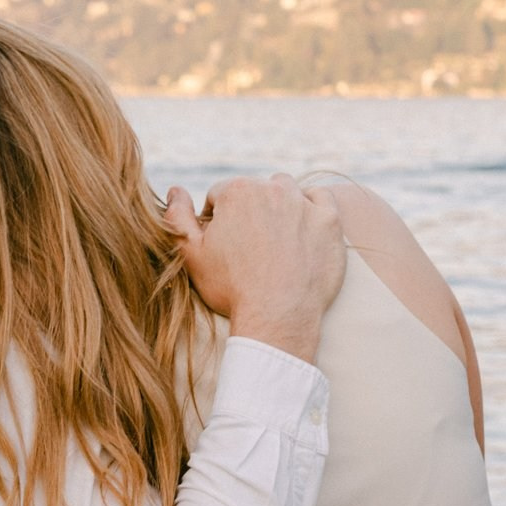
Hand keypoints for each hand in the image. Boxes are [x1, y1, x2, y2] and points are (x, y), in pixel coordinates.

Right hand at [164, 175, 345, 362]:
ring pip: (287, 192)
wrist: (278, 316)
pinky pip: (320, 200)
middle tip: (250, 247)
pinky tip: (302, 230)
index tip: (223, 244)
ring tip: (275, 239)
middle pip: (254, 191)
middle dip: (249, 212)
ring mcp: (304, 203)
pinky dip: (311, 209)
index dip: (217, 220)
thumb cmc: (231, 288)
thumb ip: (176, 217)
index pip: (221, 195)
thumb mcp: (191, 256)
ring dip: (280, 206)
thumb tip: (176, 190)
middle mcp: (271, 189)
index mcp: (236, 192)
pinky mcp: (330, 220)